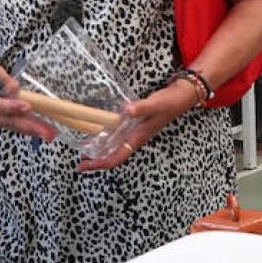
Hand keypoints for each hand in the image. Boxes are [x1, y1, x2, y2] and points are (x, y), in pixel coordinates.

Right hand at [0, 70, 60, 141]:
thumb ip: (4, 81)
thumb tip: (14, 89)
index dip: (10, 106)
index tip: (26, 107)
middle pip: (9, 120)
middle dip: (30, 126)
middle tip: (47, 132)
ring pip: (15, 125)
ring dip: (34, 129)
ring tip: (51, 133)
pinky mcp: (1, 121)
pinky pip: (17, 125)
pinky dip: (30, 127)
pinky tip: (44, 131)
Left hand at [76, 81, 201, 171]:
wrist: (181, 97)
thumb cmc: (169, 103)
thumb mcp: (154, 105)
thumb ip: (140, 108)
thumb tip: (125, 111)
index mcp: (137, 138)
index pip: (116, 158)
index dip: (99, 164)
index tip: (83, 165)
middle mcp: (135, 139)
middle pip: (113, 156)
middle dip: (96, 161)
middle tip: (79, 162)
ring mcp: (135, 132)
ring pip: (115, 148)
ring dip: (101, 152)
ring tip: (85, 150)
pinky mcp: (135, 125)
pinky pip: (119, 137)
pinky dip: (107, 138)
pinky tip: (100, 132)